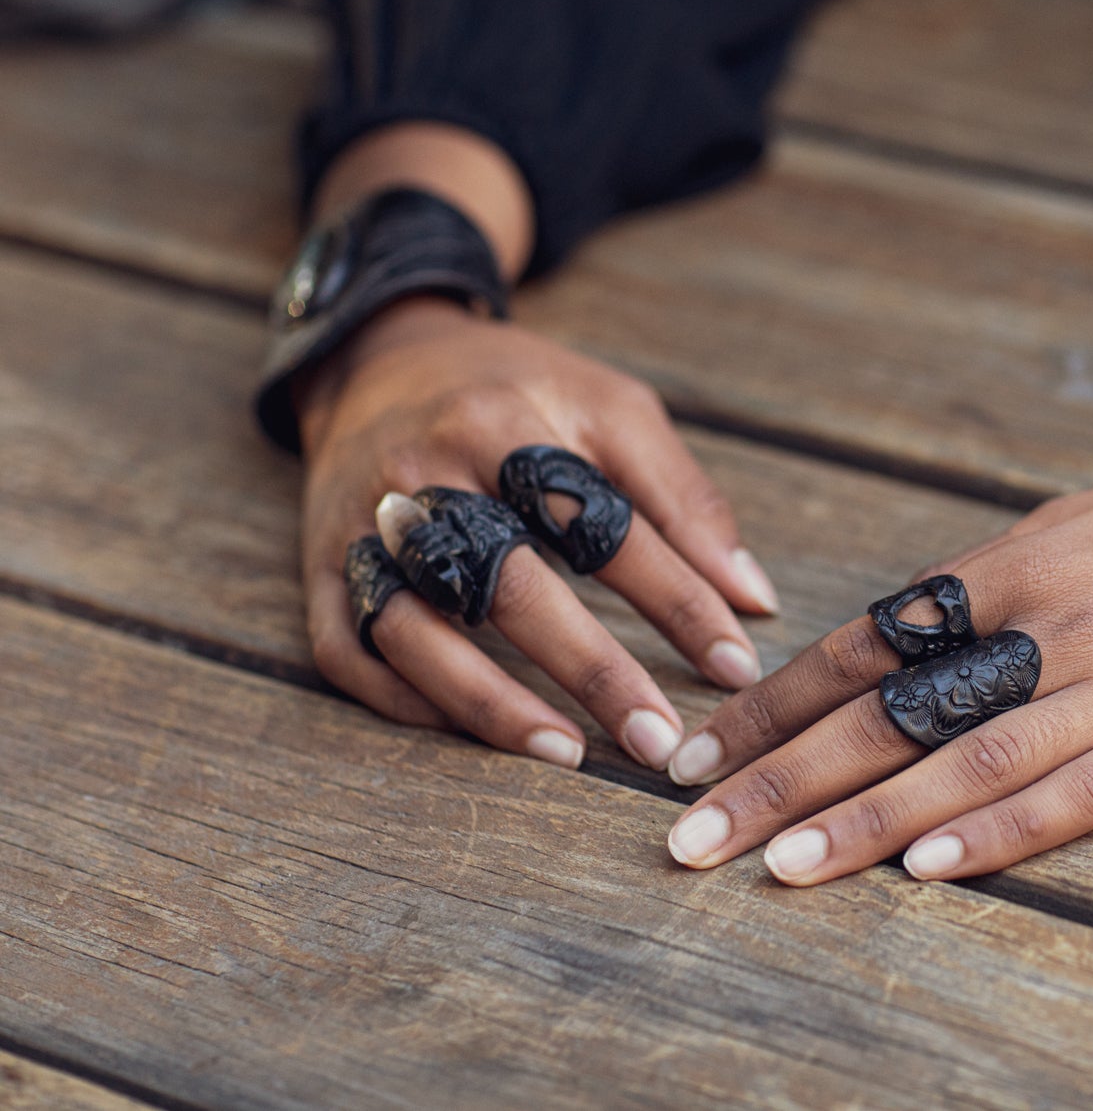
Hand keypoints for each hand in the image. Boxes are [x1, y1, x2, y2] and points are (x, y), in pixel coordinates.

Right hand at [297, 296, 780, 770]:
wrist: (382, 355)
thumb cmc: (520, 392)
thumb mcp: (610, 409)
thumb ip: (685, 499)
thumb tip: (754, 599)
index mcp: (507, 422)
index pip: (603, 525)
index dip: (676, 599)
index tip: (735, 665)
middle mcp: (423, 473)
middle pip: (509, 583)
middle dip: (591, 669)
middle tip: (660, 741)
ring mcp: (361, 526)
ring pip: (415, 631)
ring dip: (490, 703)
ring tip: (567, 754)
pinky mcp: (319, 568)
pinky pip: (352, 653)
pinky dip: (410, 703)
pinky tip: (478, 735)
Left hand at [661, 436, 1092, 883]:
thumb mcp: (1090, 522)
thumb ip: (998, 583)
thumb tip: (906, 639)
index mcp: (1019, 560)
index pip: (868, 641)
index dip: (777, 702)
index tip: (704, 750)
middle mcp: (1054, 617)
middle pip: (891, 708)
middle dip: (782, 775)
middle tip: (689, 833)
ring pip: (967, 758)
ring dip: (862, 818)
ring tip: (775, 869)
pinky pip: (1080, 792)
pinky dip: (999, 832)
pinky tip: (927, 866)